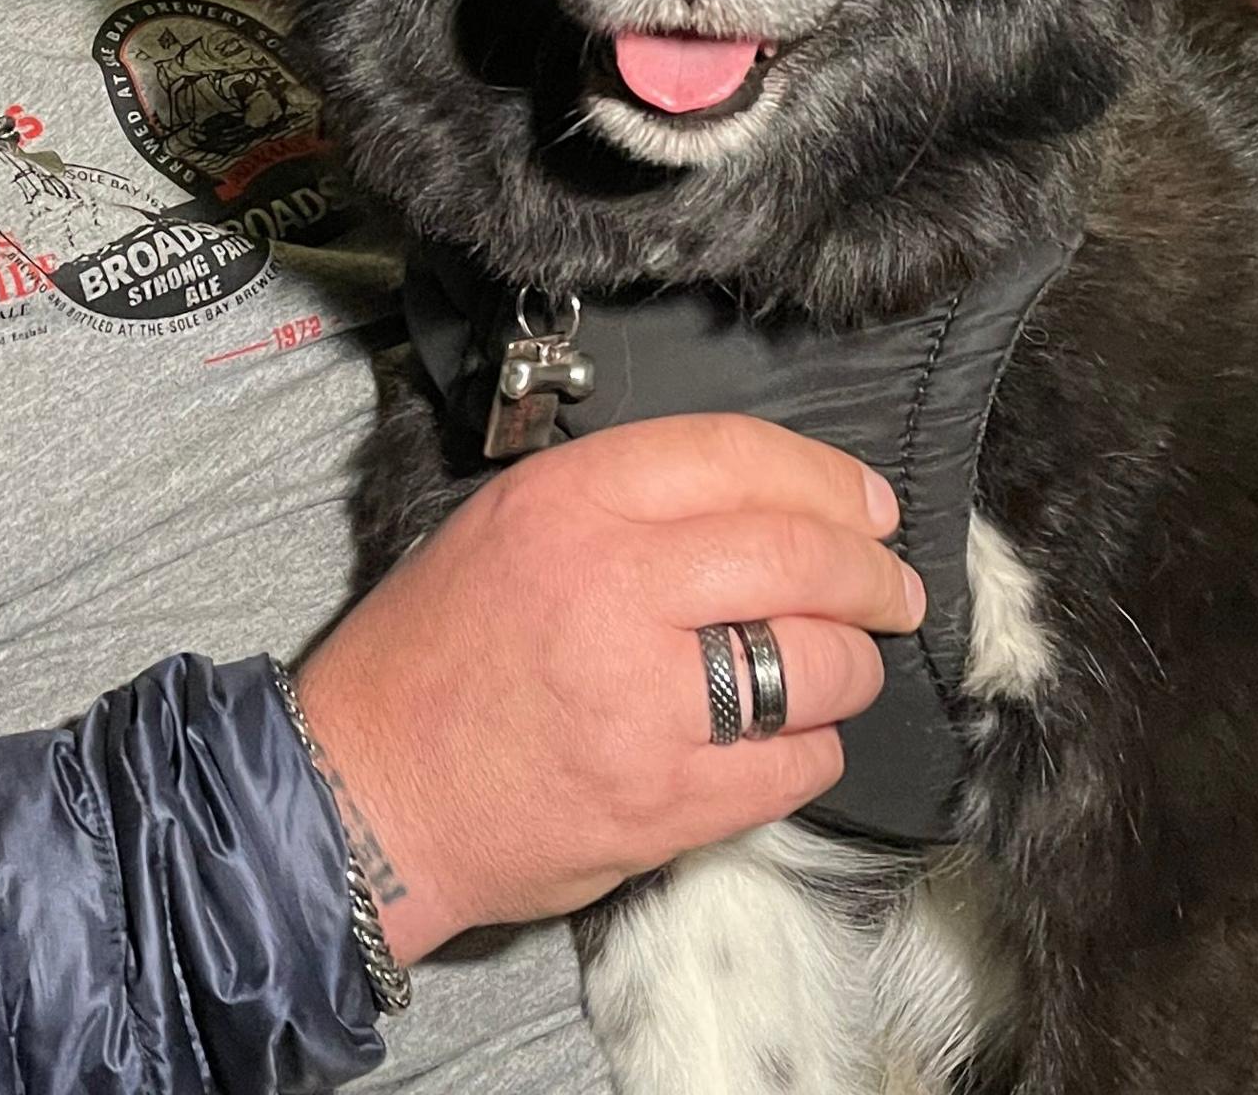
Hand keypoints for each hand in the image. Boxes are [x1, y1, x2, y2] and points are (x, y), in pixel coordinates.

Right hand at [290, 414, 926, 961]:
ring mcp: (642, 700)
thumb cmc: (428, 665)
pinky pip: (796, 765)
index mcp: (568, 505)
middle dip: (872, 574)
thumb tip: (760, 506)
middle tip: (892, 591)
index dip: (828, 480)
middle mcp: (611, 587)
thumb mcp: (500, 530)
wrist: (365, 799)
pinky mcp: (664, 800)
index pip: (737, 456)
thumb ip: (618, 505)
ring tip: (837, 671)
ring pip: (818, 664)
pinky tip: (784, 744)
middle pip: (801, 555)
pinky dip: (811, 752)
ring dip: (850, 668)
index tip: (868, 508)